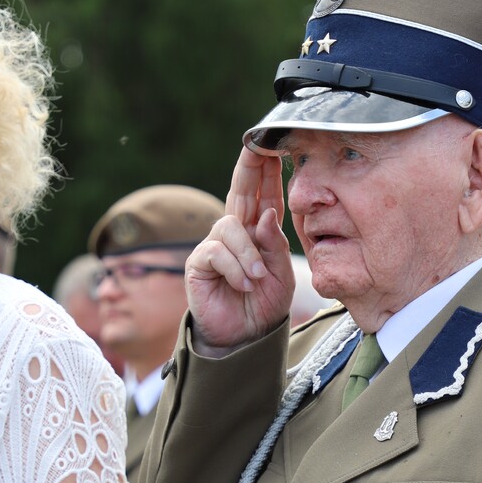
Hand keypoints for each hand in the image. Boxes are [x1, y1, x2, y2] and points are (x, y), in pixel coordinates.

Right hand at [186, 147, 294, 353]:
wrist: (245, 337)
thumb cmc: (263, 305)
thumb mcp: (282, 275)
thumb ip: (276, 245)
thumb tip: (268, 214)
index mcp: (259, 232)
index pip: (265, 194)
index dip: (268, 170)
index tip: (275, 145)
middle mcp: (236, 233)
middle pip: (241, 191)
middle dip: (250, 168)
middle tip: (259, 148)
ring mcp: (215, 246)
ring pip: (231, 227)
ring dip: (248, 254)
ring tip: (257, 279)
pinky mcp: (199, 263)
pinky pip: (217, 251)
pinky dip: (235, 269)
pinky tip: (243, 285)